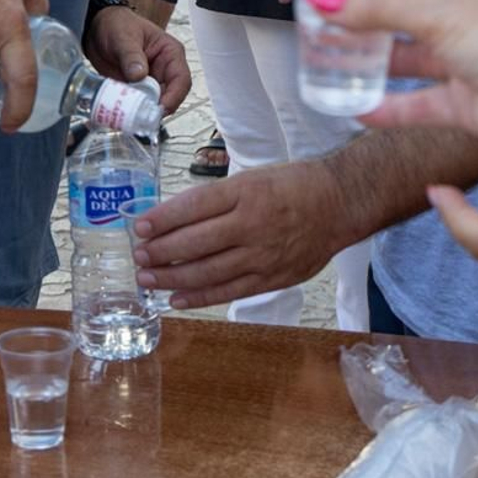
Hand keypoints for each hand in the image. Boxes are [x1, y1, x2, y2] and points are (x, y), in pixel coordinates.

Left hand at [83, 7, 191, 112]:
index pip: (181, 79)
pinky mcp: (136, 90)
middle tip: (142, 116)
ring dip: (142, 111)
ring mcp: (150, 82)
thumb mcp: (123, 37)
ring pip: (154, 104)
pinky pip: (137, 105)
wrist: (97, 29)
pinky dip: (131, 110)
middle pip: (170, 96)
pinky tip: (121, 112)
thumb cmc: (117, 24)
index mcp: (170, 53)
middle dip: (157, 108)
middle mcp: (164, 70)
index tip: (160, 108)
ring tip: (129, 114)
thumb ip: (131, 56)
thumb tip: (139, 75)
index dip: (174, 96)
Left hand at [129, 160, 354, 309]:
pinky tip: (176, 299)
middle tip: (137, 256)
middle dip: (160, 251)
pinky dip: (199, 297)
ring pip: (207, 271)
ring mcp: (262, 255)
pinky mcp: (272, 278)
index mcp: (246, 192)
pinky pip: (228, 291)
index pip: (194, 206)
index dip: (163, 219)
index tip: (139, 227)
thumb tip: (174, 219)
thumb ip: (217, 199)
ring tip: (147, 278)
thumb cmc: (293, 185)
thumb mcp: (253, 178)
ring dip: (171, 277)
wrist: (340, 203)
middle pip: (196, 242)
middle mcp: (252, 224)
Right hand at [307, 0, 477, 167]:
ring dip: (374, 56)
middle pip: (411, 0)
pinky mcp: (474, 104)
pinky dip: (392, 107)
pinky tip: (357, 109)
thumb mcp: (442, 13)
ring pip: (413, 54)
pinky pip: (423, 103)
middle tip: (322, 15)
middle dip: (367, 7)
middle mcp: (475, 12)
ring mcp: (474, 59)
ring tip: (328, 57)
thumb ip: (379, 5)